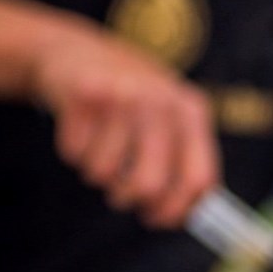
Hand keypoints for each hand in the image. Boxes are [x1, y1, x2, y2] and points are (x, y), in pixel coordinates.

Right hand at [27, 20, 217, 227]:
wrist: (78, 52)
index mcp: (191, 112)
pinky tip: (81, 126)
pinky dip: (74, 152)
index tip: (157, 219)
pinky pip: (75, 155)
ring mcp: (123, 95)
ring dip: (96, 172)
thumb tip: (190, 217)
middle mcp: (162, 101)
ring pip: (103, 174)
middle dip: (128, 199)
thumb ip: (184, 163)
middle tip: (120, 191)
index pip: (198, 180)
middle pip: (148, 186)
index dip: (177, 211)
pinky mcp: (83, 94)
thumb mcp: (168, 120)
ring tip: (100, 144)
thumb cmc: (131, 101)